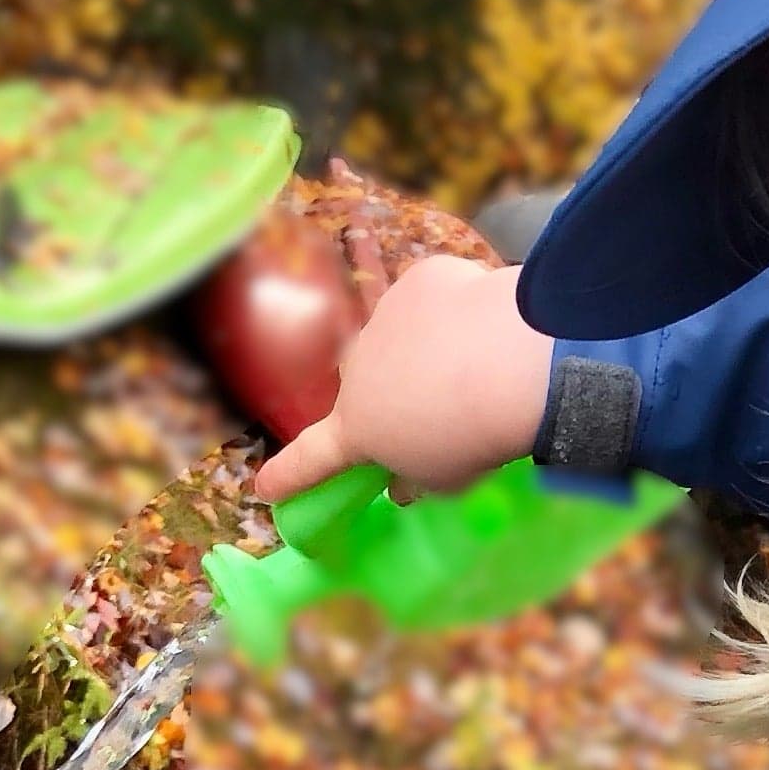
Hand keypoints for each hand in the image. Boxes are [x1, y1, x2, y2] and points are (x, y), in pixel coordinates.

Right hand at [252, 250, 554, 501]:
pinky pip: (436, 303)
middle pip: (372, 385)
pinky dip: (456, 314)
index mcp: (359, 428)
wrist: (505, 359)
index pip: (313, 458)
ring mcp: (384, 320)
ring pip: (405, 340)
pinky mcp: (417, 282)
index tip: (263, 487)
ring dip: (430, 352)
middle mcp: (358, 370)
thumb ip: (417, 476)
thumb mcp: (444, 478)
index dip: (288, 475)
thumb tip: (403, 480)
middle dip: (398, 394)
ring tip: (478, 366)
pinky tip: (485, 325)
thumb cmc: (471, 435)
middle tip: (446, 411)